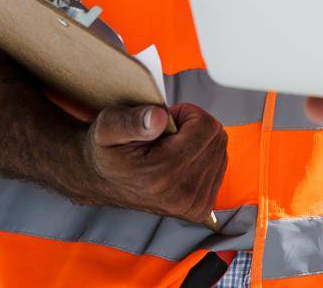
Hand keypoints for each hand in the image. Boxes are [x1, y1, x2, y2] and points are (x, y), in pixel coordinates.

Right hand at [76, 103, 227, 221]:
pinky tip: (180, 159)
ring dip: (198, 141)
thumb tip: (159, 118)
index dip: (187, 113)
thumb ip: (131, 120)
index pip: (207, 127)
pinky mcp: (201, 209)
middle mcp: (182, 195)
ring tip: (170, 147)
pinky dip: (203, 155)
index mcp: (162, 175)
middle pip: (217, 137)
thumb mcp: (107, 127)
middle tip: (166, 134)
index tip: (166, 120)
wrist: (102, 181)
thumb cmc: (107, 150)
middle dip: (194, 126)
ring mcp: (194, 205)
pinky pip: (220, 165)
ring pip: (220, 149)